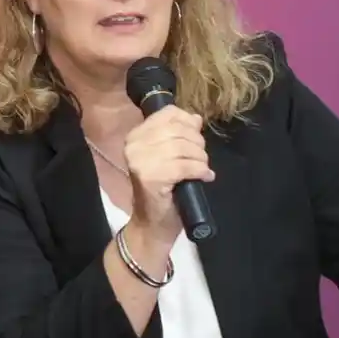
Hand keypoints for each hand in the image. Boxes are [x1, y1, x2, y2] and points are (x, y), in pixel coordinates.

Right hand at [122, 105, 212, 244]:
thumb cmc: (162, 189)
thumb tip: (196, 118)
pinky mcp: (151, 177)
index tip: (196, 136)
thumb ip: (178, 135)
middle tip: (201, 158)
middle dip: (197, 143)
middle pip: (178, 130)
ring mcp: (140, 161)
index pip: (167, 114)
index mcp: (135, 135)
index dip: (188, 122)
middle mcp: (134, 145)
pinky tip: (204, 177)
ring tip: (202, 169)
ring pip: (183, 147)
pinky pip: (185, 166)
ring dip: (200, 158)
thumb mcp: (168, 155)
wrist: (152, 223)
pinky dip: (200, 170)